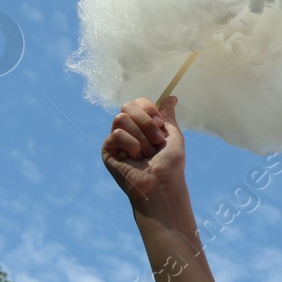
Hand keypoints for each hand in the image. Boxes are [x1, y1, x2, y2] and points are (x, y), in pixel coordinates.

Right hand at [101, 96, 183, 210]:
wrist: (162, 184)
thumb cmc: (171, 164)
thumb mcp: (173, 135)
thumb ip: (167, 116)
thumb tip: (171, 97)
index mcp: (142, 126)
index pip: (138, 103)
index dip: (149, 109)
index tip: (160, 124)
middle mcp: (128, 131)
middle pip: (127, 106)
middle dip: (145, 122)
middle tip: (157, 141)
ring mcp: (117, 140)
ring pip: (121, 118)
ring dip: (141, 137)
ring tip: (147, 154)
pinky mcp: (108, 150)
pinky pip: (117, 134)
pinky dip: (131, 145)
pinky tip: (135, 159)